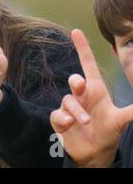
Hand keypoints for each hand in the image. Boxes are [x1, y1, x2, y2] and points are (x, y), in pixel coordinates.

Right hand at [50, 29, 132, 166]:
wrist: (94, 151)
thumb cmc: (107, 130)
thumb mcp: (121, 119)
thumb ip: (132, 110)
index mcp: (95, 90)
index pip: (88, 64)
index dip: (82, 48)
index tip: (76, 31)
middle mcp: (81, 95)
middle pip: (75, 80)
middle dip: (76, 81)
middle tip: (81, 86)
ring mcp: (69, 106)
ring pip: (68, 100)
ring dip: (76, 111)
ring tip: (84, 121)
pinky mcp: (60, 119)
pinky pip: (57, 114)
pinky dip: (64, 119)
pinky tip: (70, 124)